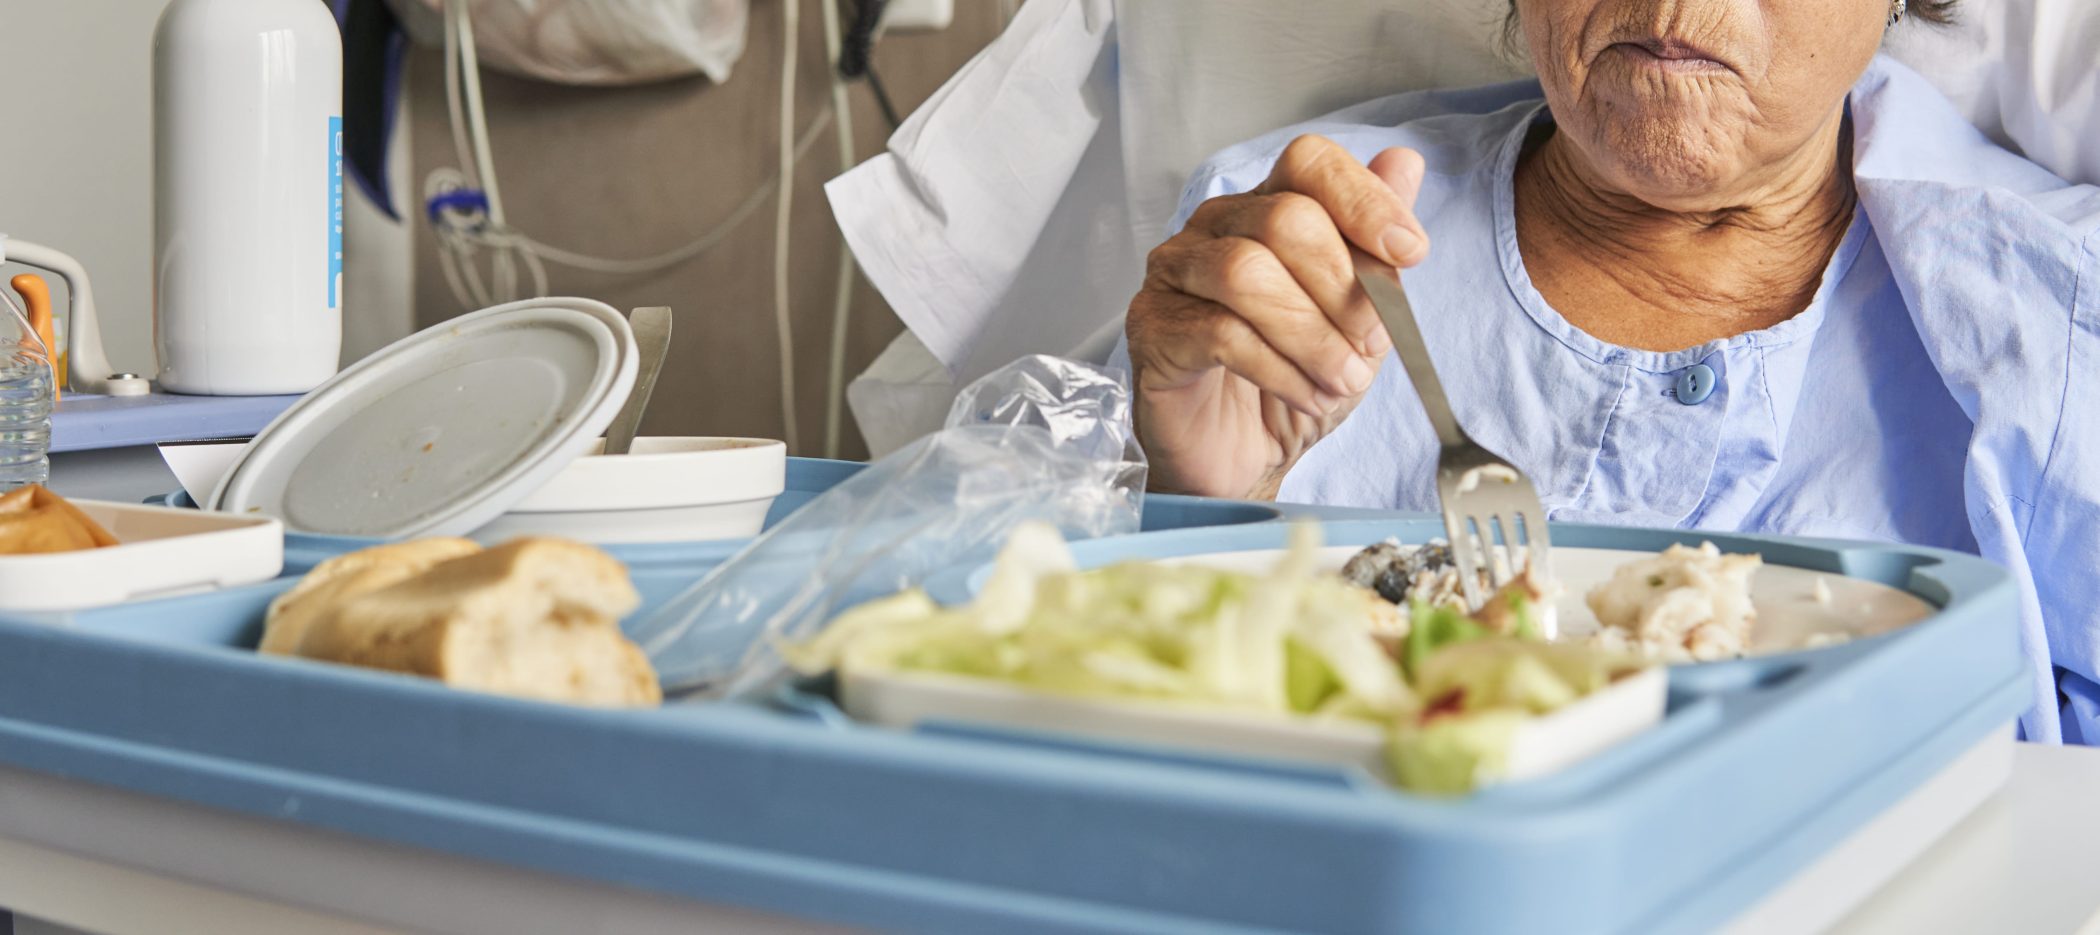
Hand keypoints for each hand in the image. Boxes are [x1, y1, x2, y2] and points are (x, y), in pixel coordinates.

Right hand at [1126, 135, 1429, 498]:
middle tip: (1372, 344)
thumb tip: (1404, 162)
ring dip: (1312, 335)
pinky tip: (1306, 396)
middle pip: (1283, 217)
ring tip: (1341, 380)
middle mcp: (1216, 227)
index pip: (1308, 163)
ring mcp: (1176, 272)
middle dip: (1343, 287)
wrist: (1248, 458)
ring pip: (1246, 272)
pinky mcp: (1152, 326)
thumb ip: (1375, 246)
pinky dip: (1279, 369)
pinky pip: (1219, 332)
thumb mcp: (1358, 319)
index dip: (1363, 200)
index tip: (1409, 251)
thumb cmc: (1297, 381)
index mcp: (1268, 208)